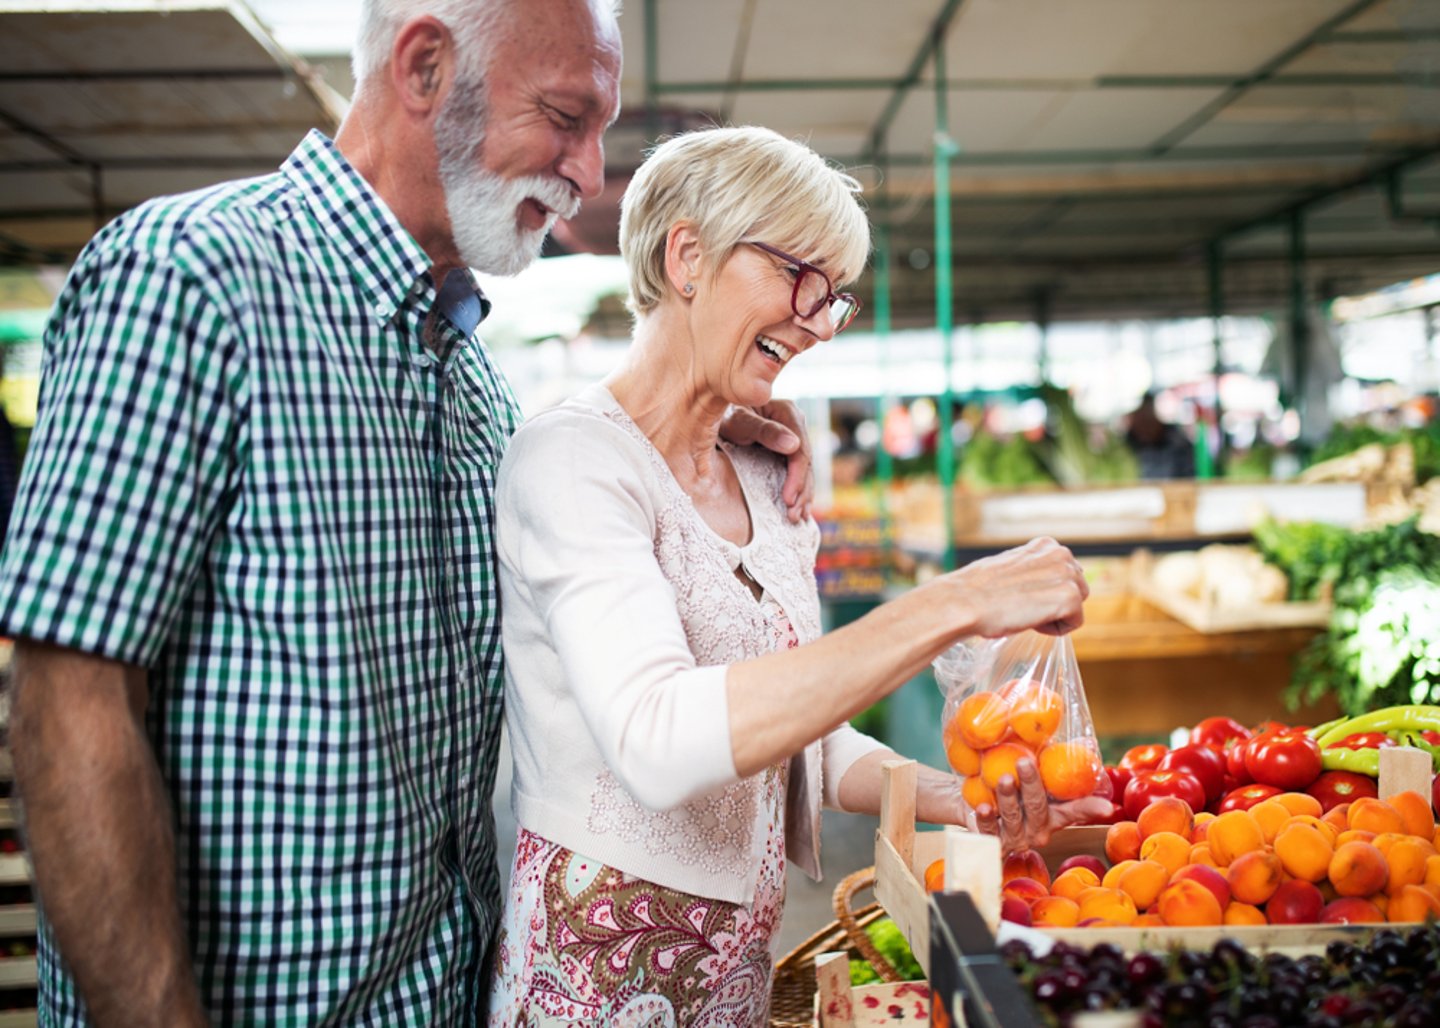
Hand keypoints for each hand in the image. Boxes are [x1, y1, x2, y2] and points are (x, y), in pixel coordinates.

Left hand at [716, 401, 813, 521]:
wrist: (711, 413)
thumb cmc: (723, 416)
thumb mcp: (739, 422)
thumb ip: (764, 431)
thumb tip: (794, 445)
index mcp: (788, 413)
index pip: (800, 450)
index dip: (797, 477)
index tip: (788, 499)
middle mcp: (795, 424)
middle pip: (806, 462)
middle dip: (802, 491)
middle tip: (794, 516)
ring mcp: (793, 436)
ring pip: (805, 469)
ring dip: (803, 495)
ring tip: (798, 517)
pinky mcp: (787, 449)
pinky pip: (797, 471)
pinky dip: (798, 490)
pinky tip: (798, 508)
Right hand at [946, 537, 1089, 636]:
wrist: (966, 602)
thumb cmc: (978, 590)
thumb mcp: (1010, 568)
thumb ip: (1031, 571)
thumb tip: (1038, 587)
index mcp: (1046, 545)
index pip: (1064, 575)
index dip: (1043, 592)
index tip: (1020, 596)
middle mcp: (1061, 554)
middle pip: (1076, 590)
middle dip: (1055, 603)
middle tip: (1023, 607)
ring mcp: (1067, 574)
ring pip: (1075, 607)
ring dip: (1054, 616)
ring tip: (1025, 612)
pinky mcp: (1070, 597)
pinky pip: (1074, 623)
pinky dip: (1053, 630)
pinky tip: (1030, 621)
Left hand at [968, 758, 1112, 852]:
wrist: (975, 804)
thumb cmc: (1011, 787)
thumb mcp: (1031, 771)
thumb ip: (1050, 757)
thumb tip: (1083, 740)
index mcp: (1053, 812)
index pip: (1076, 810)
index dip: (1092, 809)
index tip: (1107, 808)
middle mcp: (1038, 828)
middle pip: (1038, 808)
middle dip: (1032, 785)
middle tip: (1025, 762)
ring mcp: (1016, 838)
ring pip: (1014, 819)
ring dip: (1008, 798)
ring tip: (1004, 779)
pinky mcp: (993, 842)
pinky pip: (990, 833)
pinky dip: (986, 820)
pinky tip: (983, 807)